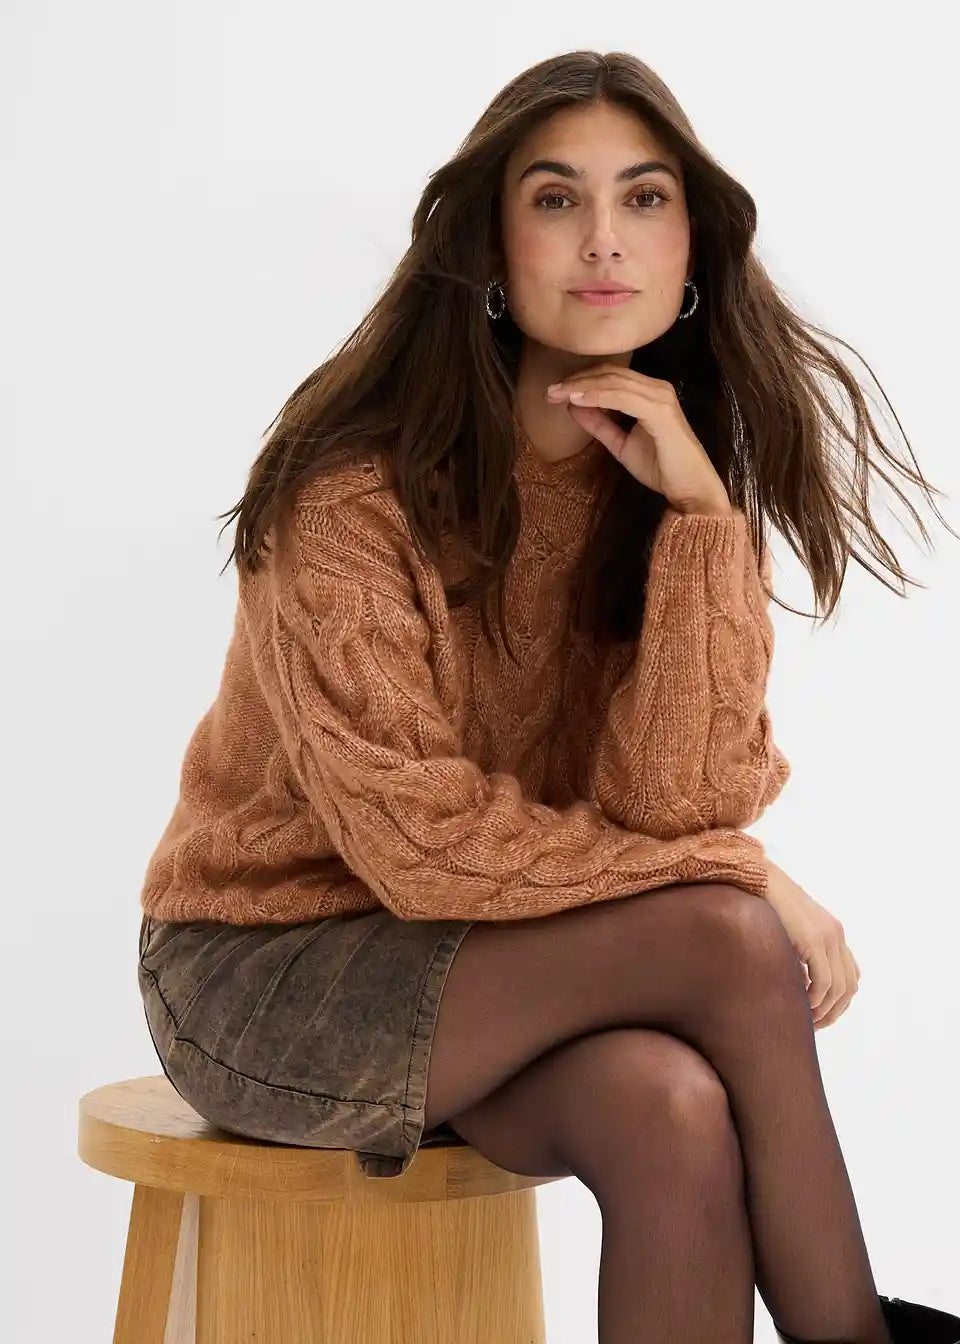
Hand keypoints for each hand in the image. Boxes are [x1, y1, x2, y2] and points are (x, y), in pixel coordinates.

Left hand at [545, 363, 731, 514]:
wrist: (690, 488)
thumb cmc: (661, 468)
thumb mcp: (621, 445)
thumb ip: (600, 425)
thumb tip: (573, 407)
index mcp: (650, 393)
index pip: (611, 377)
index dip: (581, 380)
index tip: (554, 392)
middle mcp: (657, 388)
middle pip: (610, 374)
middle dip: (577, 380)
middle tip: (550, 391)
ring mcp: (660, 397)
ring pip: (614, 382)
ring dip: (582, 386)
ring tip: (558, 393)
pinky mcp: (660, 411)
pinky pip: (623, 397)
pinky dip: (598, 396)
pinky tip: (578, 399)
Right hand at [761, 857, 861, 1028]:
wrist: (757, 878)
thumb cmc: (765, 904)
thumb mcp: (790, 930)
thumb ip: (800, 951)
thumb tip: (797, 982)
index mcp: (833, 933)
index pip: (850, 977)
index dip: (840, 1001)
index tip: (821, 1015)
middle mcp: (836, 935)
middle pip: (849, 987)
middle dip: (835, 1011)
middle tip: (816, 1025)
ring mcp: (827, 937)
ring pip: (839, 988)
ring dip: (825, 1009)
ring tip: (808, 1018)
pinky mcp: (813, 940)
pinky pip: (824, 981)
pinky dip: (817, 998)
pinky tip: (803, 1003)